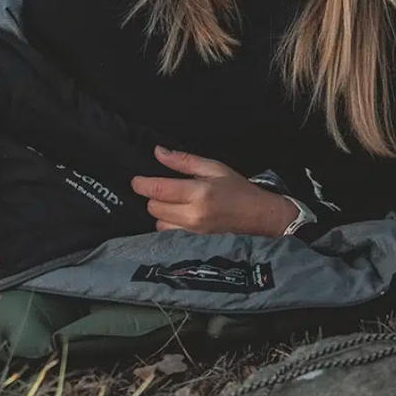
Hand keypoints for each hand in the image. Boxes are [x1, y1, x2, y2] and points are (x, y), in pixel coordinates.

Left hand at [131, 146, 298, 236]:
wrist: (258, 216)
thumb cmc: (237, 189)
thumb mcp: (213, 168)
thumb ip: (183, 161)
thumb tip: (159, 152)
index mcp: (198, 193)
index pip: (158, 190)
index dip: (142, 184)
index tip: (137, 181)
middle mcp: (193, 215)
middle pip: (154, 208)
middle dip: (154, 197)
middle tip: (165, 189)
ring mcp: (193, 232)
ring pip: (158, 223)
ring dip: (161, 212)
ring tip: (174, 203)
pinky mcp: (193, 242)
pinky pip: (168, 233)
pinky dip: (168, 224)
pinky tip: (178, 216)